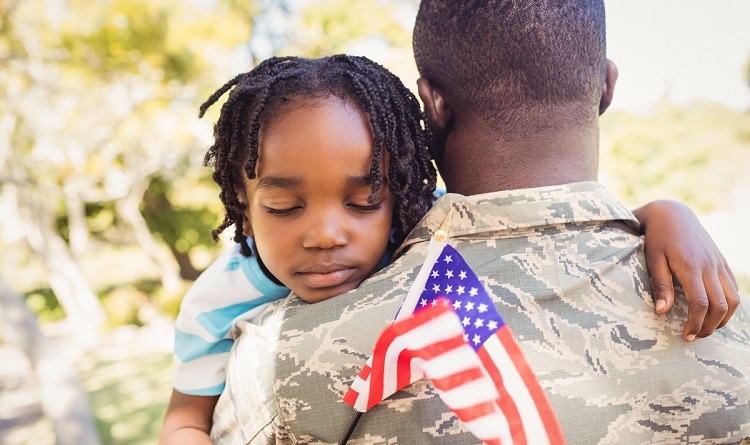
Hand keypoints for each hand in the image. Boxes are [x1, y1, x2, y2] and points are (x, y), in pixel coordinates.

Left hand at [633, 200, 739, 339]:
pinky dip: (729, 305)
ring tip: (706, 328)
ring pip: (733, 299)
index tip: (686, 336)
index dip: (696, 323)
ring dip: (723, 319)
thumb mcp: (653, 259)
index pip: (701, 303)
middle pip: (720, 305)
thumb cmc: (657, 237)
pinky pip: (734, 288)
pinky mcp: (722, 262)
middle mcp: (710, 266)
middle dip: (710, 326)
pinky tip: (715, 312)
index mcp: (691, 266)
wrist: (672, 214)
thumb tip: (662, 312)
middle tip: (694, 337)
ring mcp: (719, 264)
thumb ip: (660, 285)